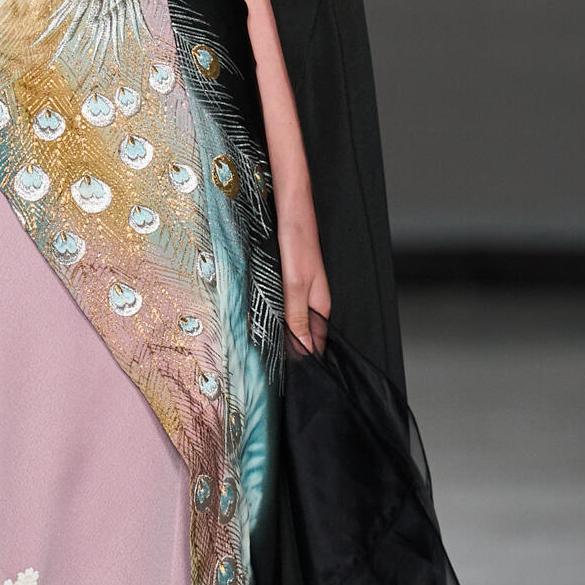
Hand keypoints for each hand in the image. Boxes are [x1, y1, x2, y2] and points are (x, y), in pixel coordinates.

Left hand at [276, 195, 330, 356]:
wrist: (292, 207)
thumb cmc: (297, 241)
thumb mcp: (295, 284)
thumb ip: (298, 317)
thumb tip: (304, 349)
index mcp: (320, 304)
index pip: (316, 343)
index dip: (303, 359)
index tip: (286, 376)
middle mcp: (314, 300)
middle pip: (306, 334)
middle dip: (291, 351)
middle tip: (270, 369)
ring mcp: (303, 290)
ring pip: (295, 321)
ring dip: (283, 335)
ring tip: (264, 352)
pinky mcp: (293, 280)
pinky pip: (288, 307)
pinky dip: (278, 317)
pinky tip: (264, 322)